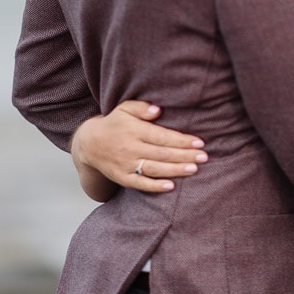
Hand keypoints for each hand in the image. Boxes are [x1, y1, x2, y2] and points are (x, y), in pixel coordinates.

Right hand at [72, 100, 206, 194]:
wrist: (89, 143)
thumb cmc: (114, 124)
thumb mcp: (124, 109)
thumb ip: (141, 107)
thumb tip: (157, 110)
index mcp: (133, 130)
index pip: (162, 136)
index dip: (181, 140)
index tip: (199, 143)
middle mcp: (130, 148)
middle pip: (162, 153)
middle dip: (184, 155)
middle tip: (204, 157)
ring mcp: (125, 164)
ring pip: (154, 168)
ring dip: (175, 170)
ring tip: (194, 169)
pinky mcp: (122, 177)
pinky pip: (140, 183)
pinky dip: (155, 186)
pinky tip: (171, 186)